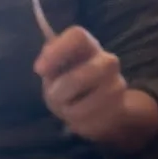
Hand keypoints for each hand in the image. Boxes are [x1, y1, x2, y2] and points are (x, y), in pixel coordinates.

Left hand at [34, 27, 157, 153]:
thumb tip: (42, 67)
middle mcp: (107, 61)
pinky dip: (77, 122)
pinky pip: (89, 121)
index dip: (57, 51)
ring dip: (68, 109)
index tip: (39, 70)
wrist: (95, 107)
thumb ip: (48, 64)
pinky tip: (80, 115)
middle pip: (85, 74)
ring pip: (84, 105)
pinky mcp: (118, 108)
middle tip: (53, 95)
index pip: (77, 36)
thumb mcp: (53, 72)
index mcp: (87, 46)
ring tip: (69, 106)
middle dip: (63, 89)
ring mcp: (117, 85)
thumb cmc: (67, 84)